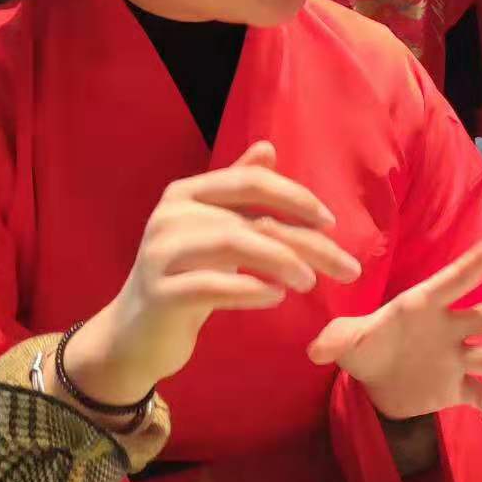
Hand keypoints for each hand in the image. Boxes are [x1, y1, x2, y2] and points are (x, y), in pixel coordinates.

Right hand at [62, 142, 361, 405]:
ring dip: (281, 262)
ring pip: (234, 245)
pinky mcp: (160, 293)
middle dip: (305, 241)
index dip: (294, 197)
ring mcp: (161, 253)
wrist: (135, 333)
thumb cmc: (185, 275)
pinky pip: (213, 286)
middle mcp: (170, 215)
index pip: (250, 182)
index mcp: (186, 192)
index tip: (330, 222)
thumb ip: (237, 189)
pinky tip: (276, 297)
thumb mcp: (213, 228)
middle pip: (250, 219)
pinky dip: (250, 289)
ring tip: (310, 281)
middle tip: (346, 267)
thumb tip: (268, 147)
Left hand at [308, 234, 481, 424]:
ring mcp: (457, 358)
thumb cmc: (367, 344)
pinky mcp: (456, 388)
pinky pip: (477, 395)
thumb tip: (315, 348)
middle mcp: (449, 328)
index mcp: (423, 306)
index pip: (450, 282)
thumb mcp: (349, 340)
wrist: (375, 378)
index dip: (472, 265)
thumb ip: (338, 338)